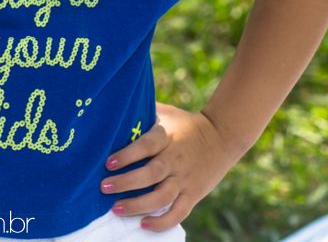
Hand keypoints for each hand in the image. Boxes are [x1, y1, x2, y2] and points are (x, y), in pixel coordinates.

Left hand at [99, 102, 244, 231]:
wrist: (223, 136)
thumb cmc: (186, 123)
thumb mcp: (166, 112)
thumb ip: (144, 109)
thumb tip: (117, 103)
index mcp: (166, 137)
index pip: (145, 146)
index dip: (126, 155)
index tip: (108, 163)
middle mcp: (175, 159)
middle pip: (150, 174)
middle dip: (125, 183)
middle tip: (104, 187)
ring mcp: (185, 178)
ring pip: (162, 197)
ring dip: (138, 205)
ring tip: (116, 209)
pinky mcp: (194, 194)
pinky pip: (179, 212)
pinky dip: (162, 222)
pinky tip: (144, 224)